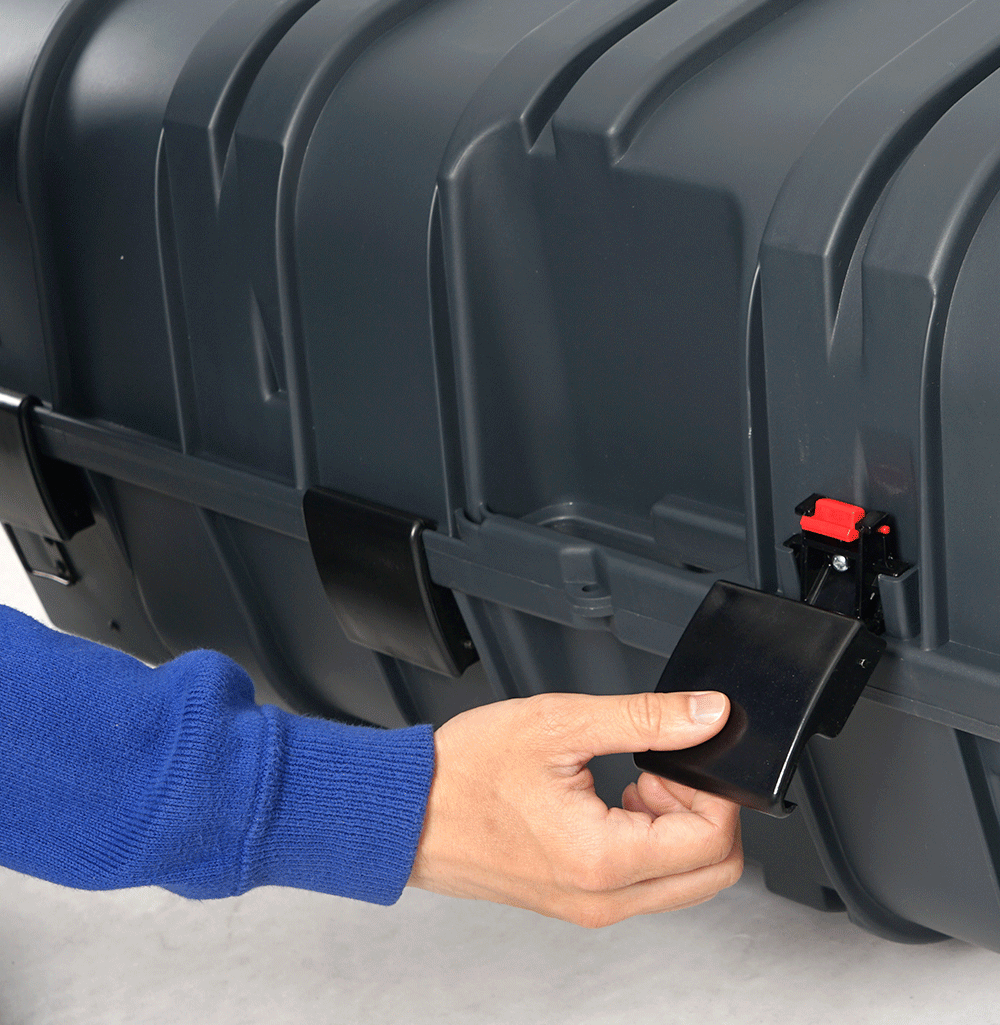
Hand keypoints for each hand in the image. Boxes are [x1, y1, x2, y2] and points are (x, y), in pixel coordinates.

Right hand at [408, 691, 742, 927]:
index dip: (712, 789)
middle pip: (711, 872)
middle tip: (660, 770)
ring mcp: (590, 907)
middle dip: (703, 813)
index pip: (713, 841)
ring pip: (682, 880)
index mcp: (603, 860)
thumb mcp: (559, 724)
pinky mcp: (577, 901)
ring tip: (630, 780)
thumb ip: (644, 718)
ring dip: (675, 826)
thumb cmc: (463, 774)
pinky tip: (612, 799)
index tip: (680, 756)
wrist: (405, 812)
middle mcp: (602, 899)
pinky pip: (645, 882)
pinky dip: (648, 840)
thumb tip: (707, 715)